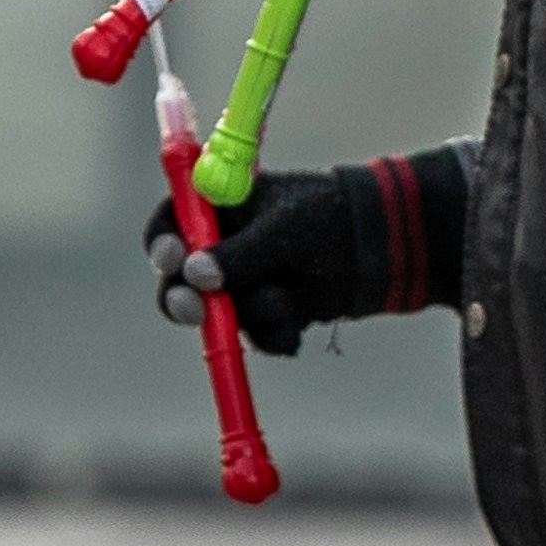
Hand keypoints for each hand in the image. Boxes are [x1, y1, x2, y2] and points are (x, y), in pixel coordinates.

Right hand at [146, 166, 378, 359]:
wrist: (381, 250)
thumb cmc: (330, 218)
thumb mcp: (284, 229)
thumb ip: (240, 252)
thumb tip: (195, 275)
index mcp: (219, 208)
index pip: (171, 224)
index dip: (163, 243)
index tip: (172, 259)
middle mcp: (222, 247)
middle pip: (178, 280)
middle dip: (184, 299)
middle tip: (197, 311)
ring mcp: (242, 285)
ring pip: (218, 315)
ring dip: (251, 314)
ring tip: (286, 299)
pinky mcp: (265, 315)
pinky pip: (253, 336)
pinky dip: (274, 334)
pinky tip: (299, 319)